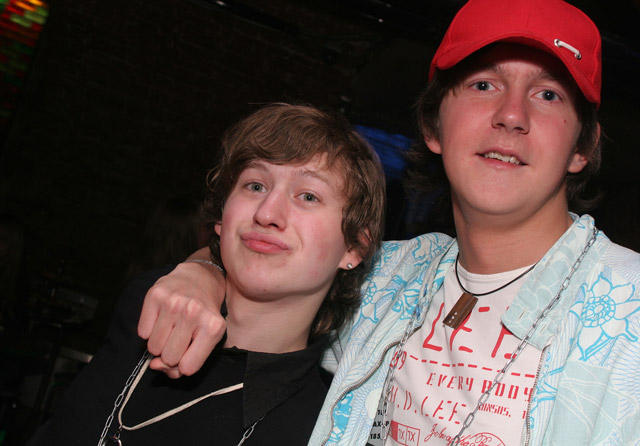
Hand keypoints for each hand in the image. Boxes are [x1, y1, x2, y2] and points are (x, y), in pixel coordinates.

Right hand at [137, 254, 225, 377]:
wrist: (200, 278)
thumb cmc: (204, 313)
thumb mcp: (209, 339)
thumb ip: (187, 361)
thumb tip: (154, 366)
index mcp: (212, 327)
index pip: (188, 368)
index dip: (183, 366)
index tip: (187, 354)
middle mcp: (192, 313)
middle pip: (169, 358)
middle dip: (171, 354)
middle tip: (180, 338)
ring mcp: (173, 303)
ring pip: (153, 347)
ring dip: (160, 343)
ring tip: (172, 328)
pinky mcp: (155, 295)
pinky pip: (143, 332)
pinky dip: (150, 331)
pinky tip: (162, 319)